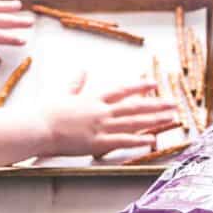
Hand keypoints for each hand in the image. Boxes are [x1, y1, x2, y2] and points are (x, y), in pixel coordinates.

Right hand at [42, 76, 177, 157]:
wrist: (39, 127)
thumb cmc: (48, 112)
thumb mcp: (63, 93)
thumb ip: (76, 83)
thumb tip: (82, 69)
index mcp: (94, 98)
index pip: (122, 90)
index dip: (140, 87)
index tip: (154, 84)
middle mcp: (101, 110)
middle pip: (134, 106)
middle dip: (156, 105)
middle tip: (174, 104)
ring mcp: (101, 127)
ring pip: (133, 122)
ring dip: (154, 120)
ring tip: (170, 118)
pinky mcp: (97, 143)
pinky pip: (122, 141)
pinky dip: (138, 140)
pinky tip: (152, 139)